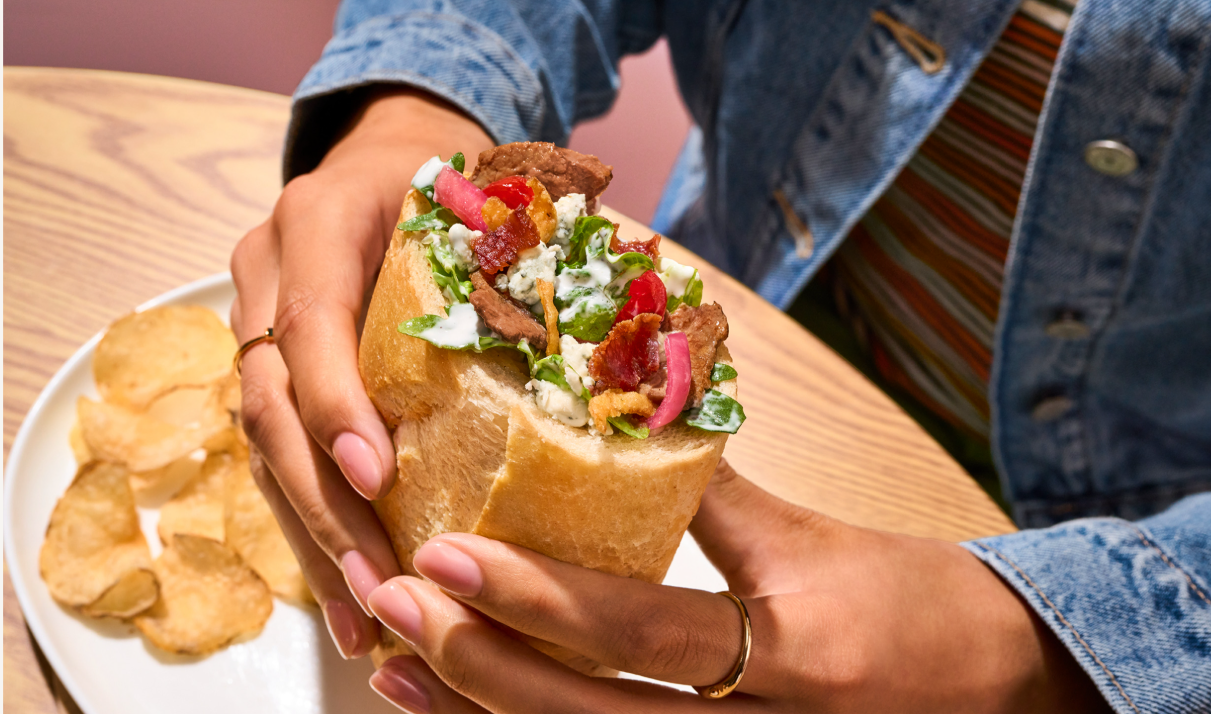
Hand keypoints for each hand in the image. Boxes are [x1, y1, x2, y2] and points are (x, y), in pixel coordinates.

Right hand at [230, 89, 492, 657]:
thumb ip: (516, 254)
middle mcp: (268, 277)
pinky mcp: (270, 374)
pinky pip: (276, 460)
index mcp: (318, 223)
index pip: (310, 322)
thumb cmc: (451, 178)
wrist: (388, 151)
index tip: (375, 476)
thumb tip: (622, 345)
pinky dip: (313, 530)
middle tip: (380, 579)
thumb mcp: (481, 195)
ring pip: (262, 448)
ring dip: (313, 538)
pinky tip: (351, 594)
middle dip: (321, 503)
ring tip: (366, 616)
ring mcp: (258, 328)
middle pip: (269, 405)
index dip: (336, 402)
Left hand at [363, 460, 1111, 712]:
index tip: (440, 549)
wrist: (1009, 686)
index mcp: (794, 653)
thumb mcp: (817, 542)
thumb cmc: (926, 606)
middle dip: (474, 664)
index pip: (639, 632)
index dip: (533, 594)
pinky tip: (466, 708)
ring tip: (396, 663)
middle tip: (391, 601)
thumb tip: (627, 426)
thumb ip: (715, 495)